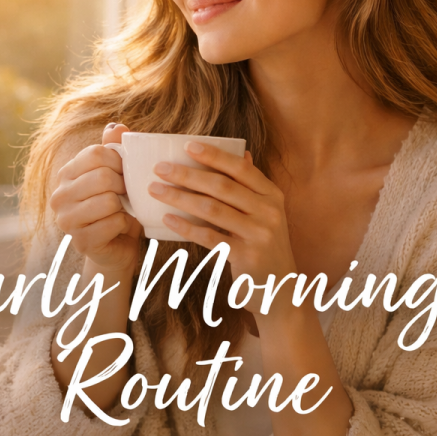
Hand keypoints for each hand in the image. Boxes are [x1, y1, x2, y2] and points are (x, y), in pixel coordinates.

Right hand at [49, 123, 141, 272]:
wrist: (117, 245)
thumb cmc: (118, 205)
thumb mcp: (118, 174)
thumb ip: (115, 149)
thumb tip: (116, 127)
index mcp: (67, 174)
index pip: (96, 154)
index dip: (119, 161)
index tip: (126, 172)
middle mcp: (60, 196)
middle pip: (102, 177)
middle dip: (124, 186)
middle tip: (127, 195)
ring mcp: (66, 220)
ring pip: (108, 201)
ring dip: (125, 207)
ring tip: (123, 210)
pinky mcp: (80, 241)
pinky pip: (113, 223)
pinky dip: (125, 224)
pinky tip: (120, 227)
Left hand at [147, 142, 296, 312]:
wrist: (280, 289)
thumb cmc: (265, 245)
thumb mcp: (267, 213)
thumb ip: (252, 186)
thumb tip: (242, 153)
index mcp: (272, 195)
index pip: (240, 169)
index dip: (214, 155)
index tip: (187, 146)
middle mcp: (269, 211)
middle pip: (222, 186)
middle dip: (188, 175)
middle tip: (160, 168)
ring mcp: (259, 234)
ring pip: (212, 209)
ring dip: (180, 197)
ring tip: (156, 190)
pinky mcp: (246, 256)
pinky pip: (209, 237)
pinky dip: (186, 227)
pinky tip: (167, 219)